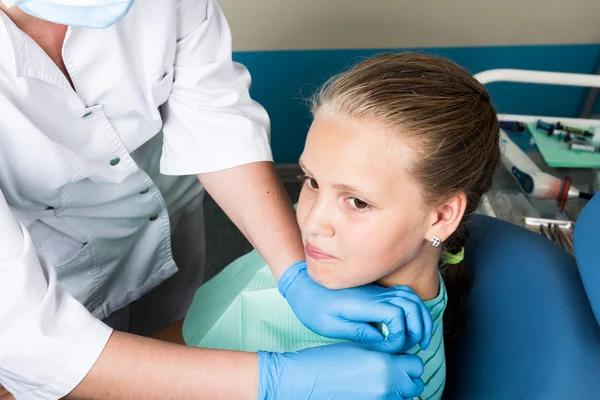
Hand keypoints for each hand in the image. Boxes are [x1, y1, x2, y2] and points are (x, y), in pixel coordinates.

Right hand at [258, 342, 424, 399]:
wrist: (306, 379)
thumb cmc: (329, 359)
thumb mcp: (360, 347)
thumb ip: (385, 351)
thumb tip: (401, 354)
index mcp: (385, 363)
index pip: (417, 364)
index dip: (409, 360)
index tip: (399, 358)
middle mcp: (388, 385)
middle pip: (416, 383)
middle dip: (408, 376)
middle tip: (392, 370)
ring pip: (407, 396)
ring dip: (400, 389)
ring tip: (381, 380)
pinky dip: (388, 396)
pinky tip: (373, 389)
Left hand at [279, 261, 432, 353]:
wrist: (303, 283)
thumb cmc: (312, 305)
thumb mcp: (329, 324)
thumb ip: (358, 331)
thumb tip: (382, 339)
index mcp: (363, 302)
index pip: (396, 315)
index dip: (400, 334)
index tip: (391, 348)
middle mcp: (375, 294)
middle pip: (411, 305)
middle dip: (420, 327)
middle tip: (418, 345)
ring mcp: (377, 291)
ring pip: (411, 298)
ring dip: (421, 317)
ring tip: (419, 337)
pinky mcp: (376, 292)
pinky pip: (403, 295)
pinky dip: (413, 308)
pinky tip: (409, 322)